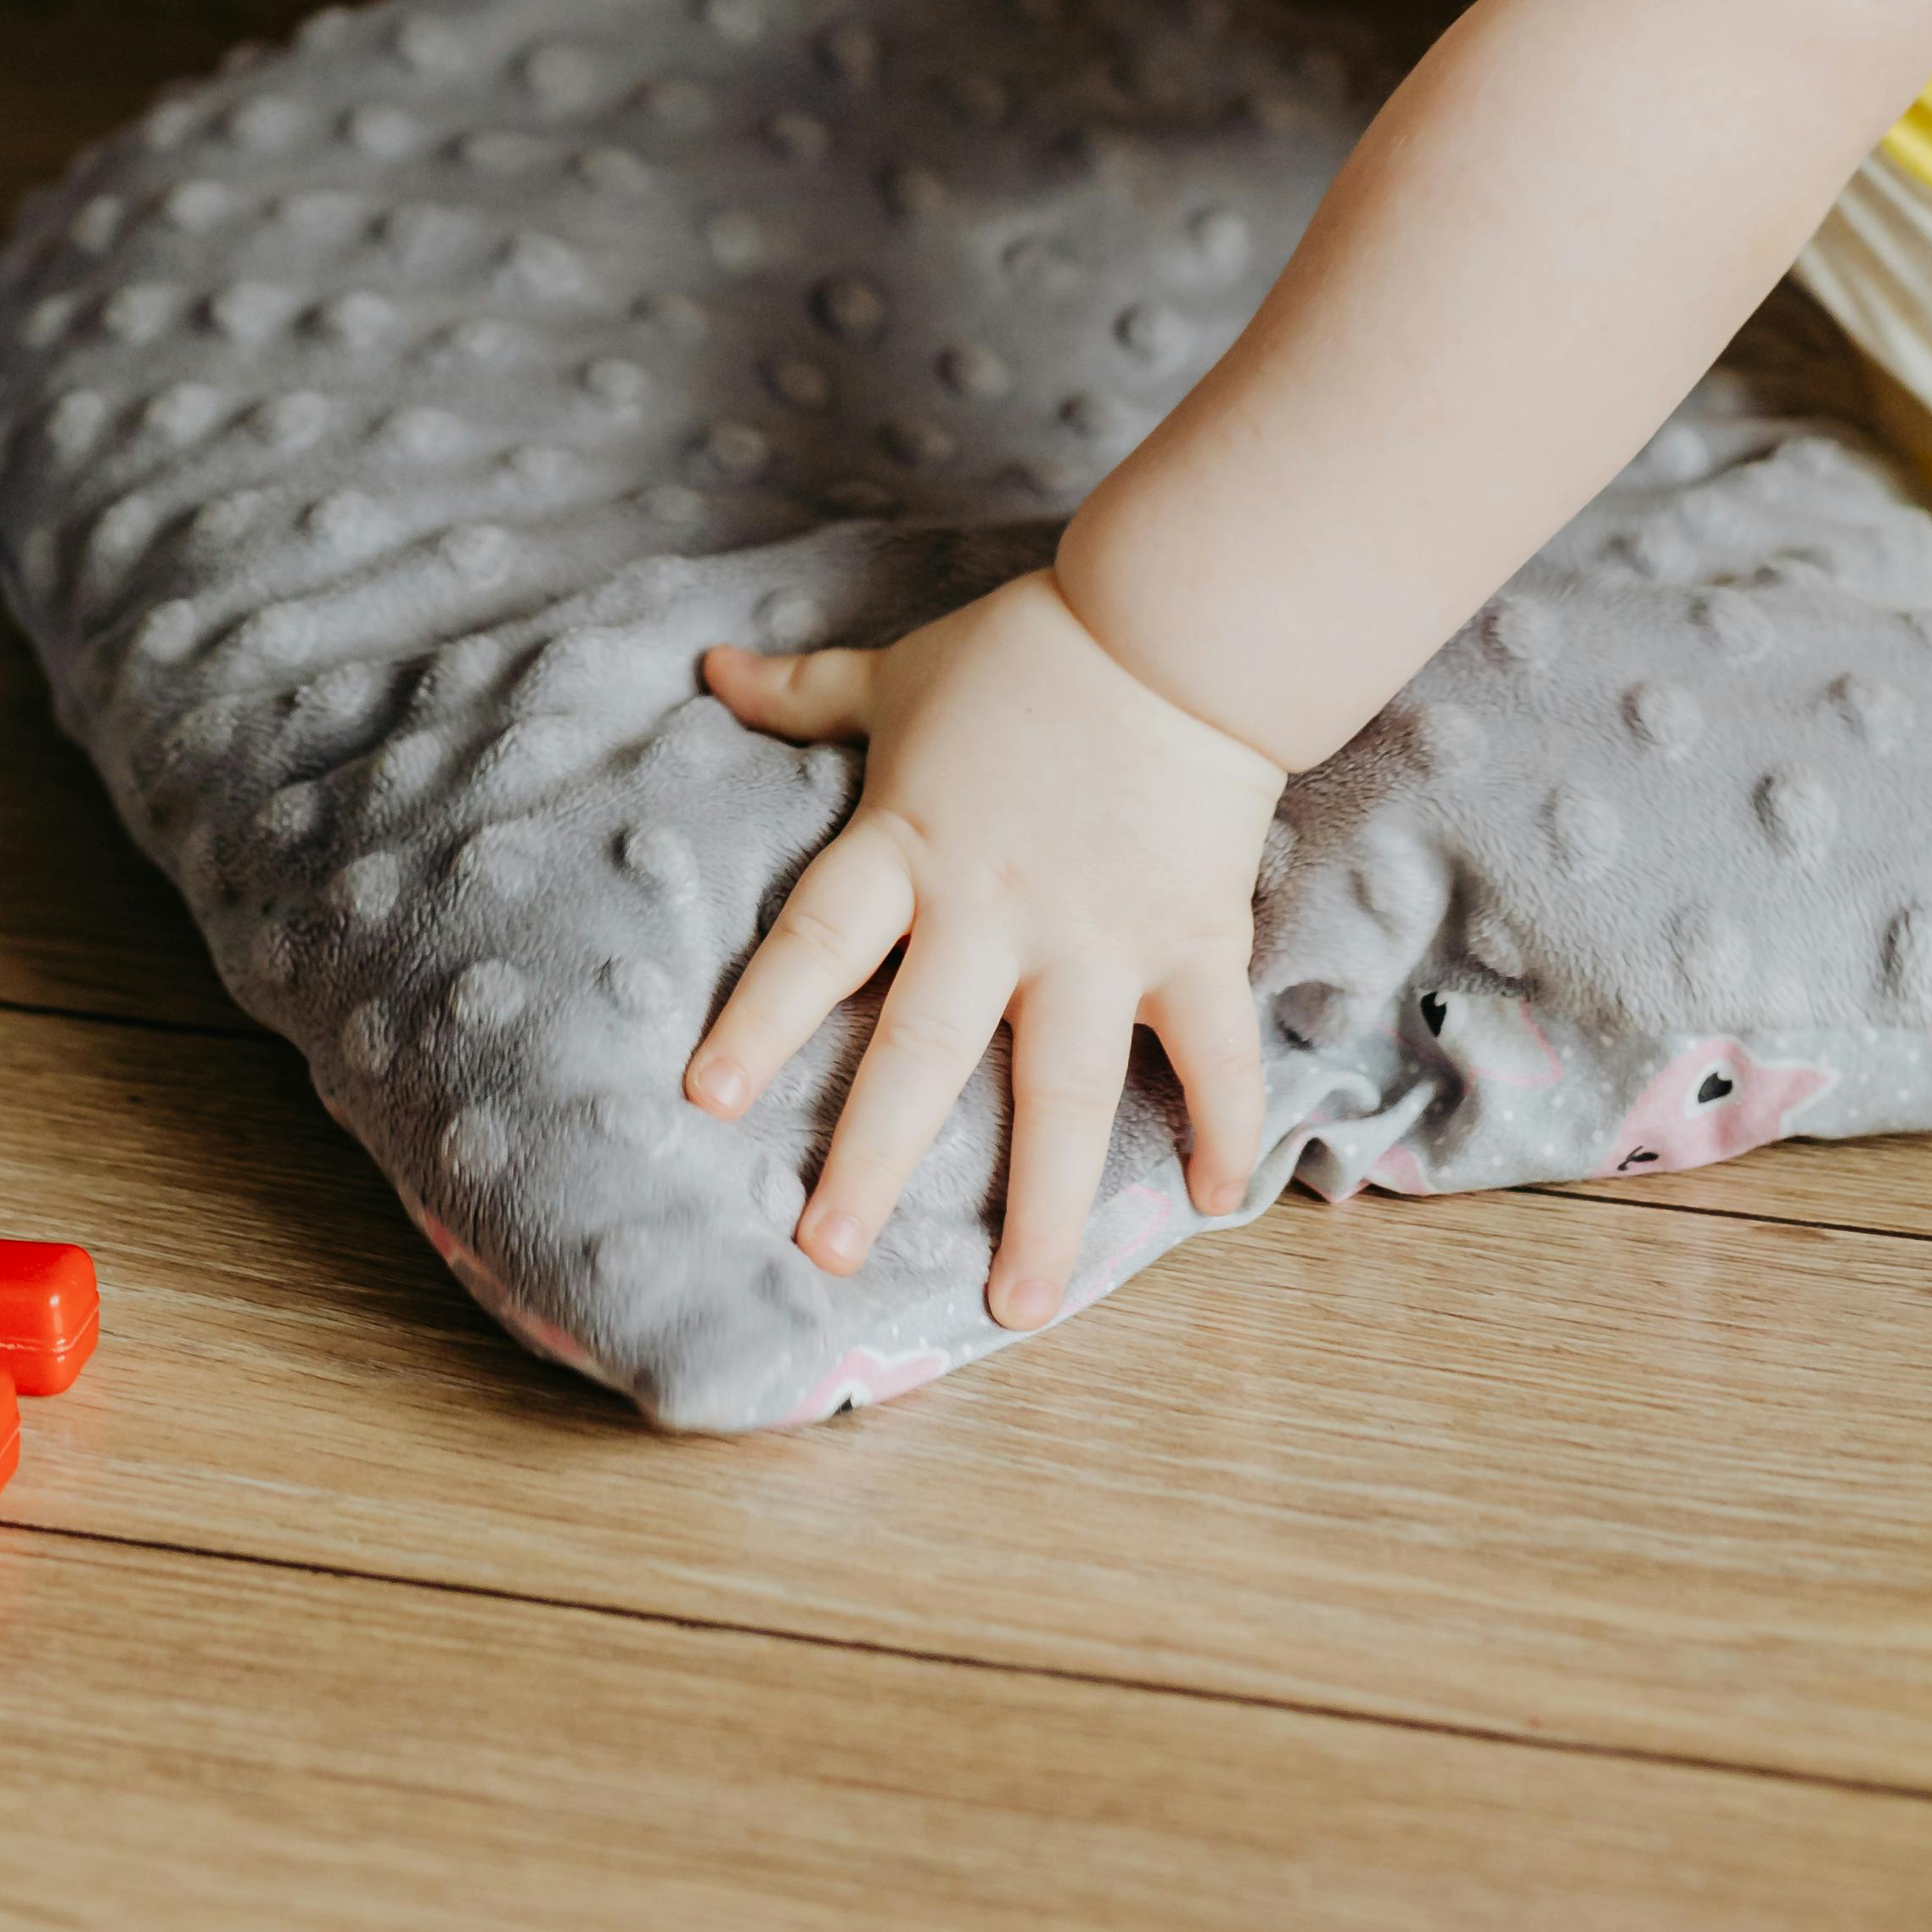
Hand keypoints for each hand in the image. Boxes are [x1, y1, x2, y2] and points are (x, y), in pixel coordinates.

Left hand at [687, 572, 1278, 1328]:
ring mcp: (1097, 937)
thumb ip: (807, 693)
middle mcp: (992, 909)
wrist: (1176, 623)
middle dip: (871, 1158)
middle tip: (827, 1255)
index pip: (816, 939)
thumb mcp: (901, 673)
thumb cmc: (1029, 651)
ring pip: (1062, 1090)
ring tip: (1019, 1308)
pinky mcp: (1191, 943)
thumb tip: (711, 670)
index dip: (761, 1015)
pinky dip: (1221, 1128)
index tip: (710, 1099)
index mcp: (910, 842)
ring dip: (1043, 1206)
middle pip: (920, 1048)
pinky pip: (1209, 1054)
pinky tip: (1211, 1207)